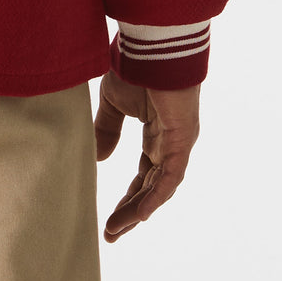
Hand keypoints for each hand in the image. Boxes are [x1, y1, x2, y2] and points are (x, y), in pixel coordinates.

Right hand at [93, 71, 200, 242]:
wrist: (150, 48)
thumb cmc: (134, 68)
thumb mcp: (113, 104)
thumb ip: (107, 130)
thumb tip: (99, 159)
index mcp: (157, 135)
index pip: (144, 175)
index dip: (128, 197)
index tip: (110, 218)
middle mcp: (170, 143)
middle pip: (152, 188)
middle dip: (131, 211)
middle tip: (112, 232)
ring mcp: (178, 143)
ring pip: (160, 188)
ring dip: (138, 210)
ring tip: (117, 228)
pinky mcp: (182, 140)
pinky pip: (169, 178)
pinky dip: (154, 197)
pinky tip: (138, 215)